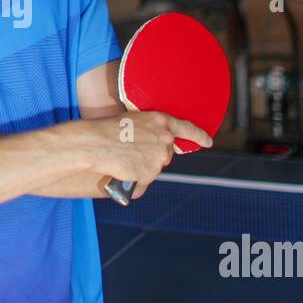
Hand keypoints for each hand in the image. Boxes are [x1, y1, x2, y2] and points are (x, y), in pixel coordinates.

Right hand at [74, 111, 210, 200]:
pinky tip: (122, 172)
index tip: (208, 142)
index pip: (187, 129)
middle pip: (166, 153)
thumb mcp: (132, 121)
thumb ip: (147, 131)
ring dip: (142, 167)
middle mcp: (165, 139)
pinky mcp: (150, 174)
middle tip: (132, 152)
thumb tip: (147, 146)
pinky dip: (135, 180)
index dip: (199, 136)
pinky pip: (144, 182)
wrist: (94, 144)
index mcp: (160, 121)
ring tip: (123, 160)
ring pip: (154, 167)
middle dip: (153, 155)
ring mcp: (159, 158)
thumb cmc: (105, 129)